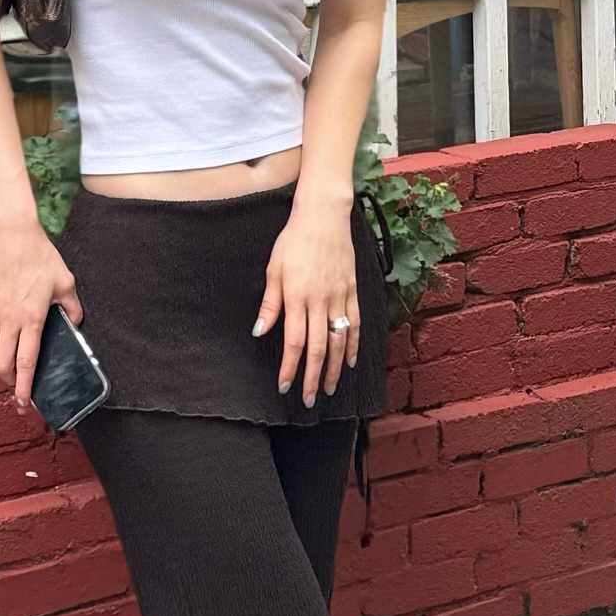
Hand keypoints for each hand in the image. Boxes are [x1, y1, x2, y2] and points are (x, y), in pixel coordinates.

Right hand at [0, 217, 81, 411]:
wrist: (12, 235)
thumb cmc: (39, 256)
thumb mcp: (65, 281)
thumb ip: (72, 307)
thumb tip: (75, 323)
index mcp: (31, 317)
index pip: (25, 362)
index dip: (23, 387)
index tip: (23, 403)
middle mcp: (8, 320)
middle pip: (1, 365)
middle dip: (9, 382)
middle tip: (19, 386)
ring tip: (11, 366)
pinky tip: (0, 344)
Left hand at [252, 199, 357, 405]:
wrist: (323, 216)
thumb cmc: (294, 240)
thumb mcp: (274, 268)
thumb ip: (270, 303)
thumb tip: (260, 331)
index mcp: (297, 296)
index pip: (295, 342)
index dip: (290, 367)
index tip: (285, 386)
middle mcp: (320, 300)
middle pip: (319, 348)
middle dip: (313, 377)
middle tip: (310, 399)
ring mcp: (339, 296)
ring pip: (339, 341)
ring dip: (334, 368)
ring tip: (329, 388)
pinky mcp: (352, 290)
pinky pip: (355, 323)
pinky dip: (353, 345)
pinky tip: (348, 361)